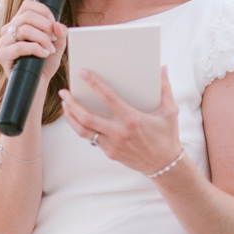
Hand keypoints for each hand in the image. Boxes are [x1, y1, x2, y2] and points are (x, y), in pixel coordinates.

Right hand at [0, 0, 67, 80]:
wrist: (38, 84)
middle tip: (53, 39)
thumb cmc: (45, 63)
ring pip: (24, 29)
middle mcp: (10, 29)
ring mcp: (4, 42)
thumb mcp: (57, 45)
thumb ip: (60, 33)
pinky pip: (19, 46)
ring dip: (42, 38)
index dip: (43, 11)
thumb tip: (57, 25)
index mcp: (20, 23)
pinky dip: (35, 48)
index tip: (53, 23)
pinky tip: (43, 54)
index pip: (28, 5)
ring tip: (49, 49)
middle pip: (27, 16)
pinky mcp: (2, 55)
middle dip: (45, 26)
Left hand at [58, 66, 181, 175]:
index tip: (82, 73)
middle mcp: (119, 132)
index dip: (94, 83)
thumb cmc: (167, 136)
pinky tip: (77, 119)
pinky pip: (91, 139)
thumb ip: (165, 88)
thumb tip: (163, 68)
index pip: (108, 97)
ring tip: (65, 104)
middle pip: (87, 117)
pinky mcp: (110, 153)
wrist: (165, 165)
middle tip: (63, 92)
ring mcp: (112, 144)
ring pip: (83, 131)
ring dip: (71, 117)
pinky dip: (81, 128)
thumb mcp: (170, 111)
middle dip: (72, 103)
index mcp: (132, 118)